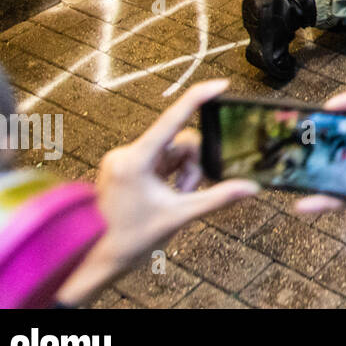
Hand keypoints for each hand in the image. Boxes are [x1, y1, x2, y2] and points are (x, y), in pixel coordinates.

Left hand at [55, 80, 259, 305]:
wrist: (96, 259)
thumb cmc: (129, 240)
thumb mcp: (179, 216)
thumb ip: (218, 198)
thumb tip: (250, 188)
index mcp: (136, 160)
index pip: (173, 120)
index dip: (198, 99)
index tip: (219, 85)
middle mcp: (127, 154)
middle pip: (178, 142)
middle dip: (191, 166)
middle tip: (189, 191)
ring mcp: (125, 160)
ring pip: (171, 153)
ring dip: (182, 173)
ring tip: (177, 198)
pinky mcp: (126, 167)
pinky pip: (160, 161)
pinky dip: (171, 175)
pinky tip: (168, 194)